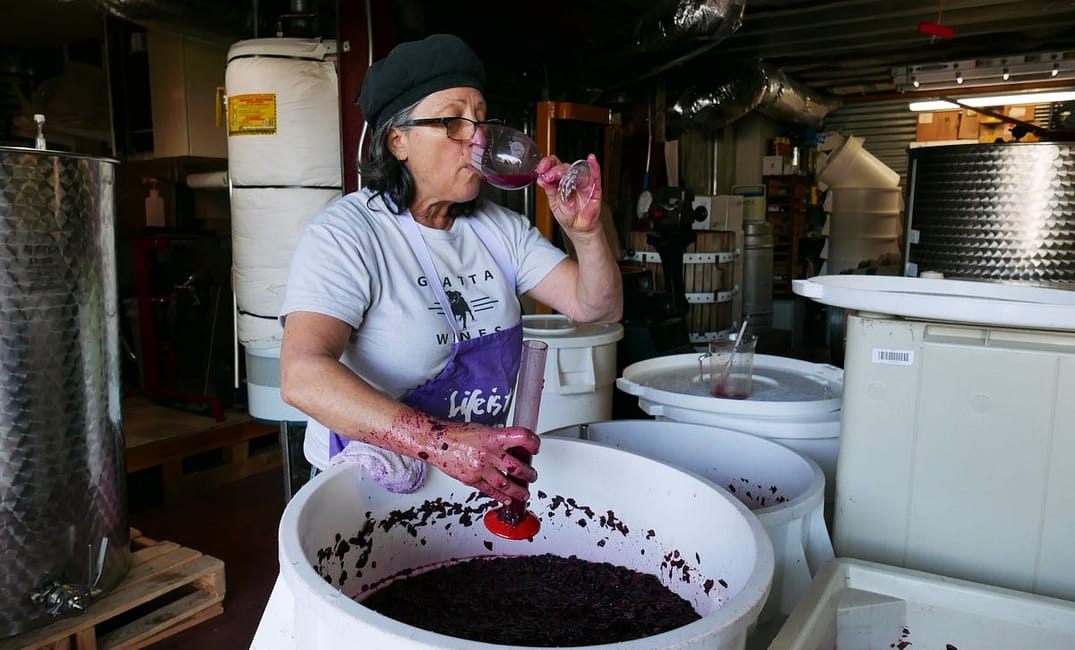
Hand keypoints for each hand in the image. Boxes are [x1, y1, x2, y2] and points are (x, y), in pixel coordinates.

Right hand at [423, 420, 540, 504]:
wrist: (437, 442)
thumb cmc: (457, 434)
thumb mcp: (483, 430)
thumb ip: (498, 440)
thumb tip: (513, 447)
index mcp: (493, 437)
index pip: (520, 437)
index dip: (532, 442)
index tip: (535, 447)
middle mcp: (488, 453)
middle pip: (517, 467)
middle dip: (529, 474)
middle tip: (533, 476)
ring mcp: (480, 468)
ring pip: (506, 484)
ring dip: (518, 490)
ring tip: (524, 493)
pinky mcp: (472, 480)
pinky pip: (490, 491)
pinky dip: (500, 497)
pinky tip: (507, 500)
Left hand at [536, 154, 602, 235]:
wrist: (577, 228)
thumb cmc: (567, 215)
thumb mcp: (553, 202)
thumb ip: (549, 189)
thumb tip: (541, 179)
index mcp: (561, 180)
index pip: (554, 165)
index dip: (547, 164)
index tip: (541, 169)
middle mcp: (572, 179)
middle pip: (564, 167)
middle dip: (555, 170)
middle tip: (549, 177)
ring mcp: (583, 183)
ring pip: (577, 170)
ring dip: (568, 169)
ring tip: (560, 173)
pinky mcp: (594, 189)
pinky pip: (595, 176)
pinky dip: (594, 167)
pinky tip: (591, 160)